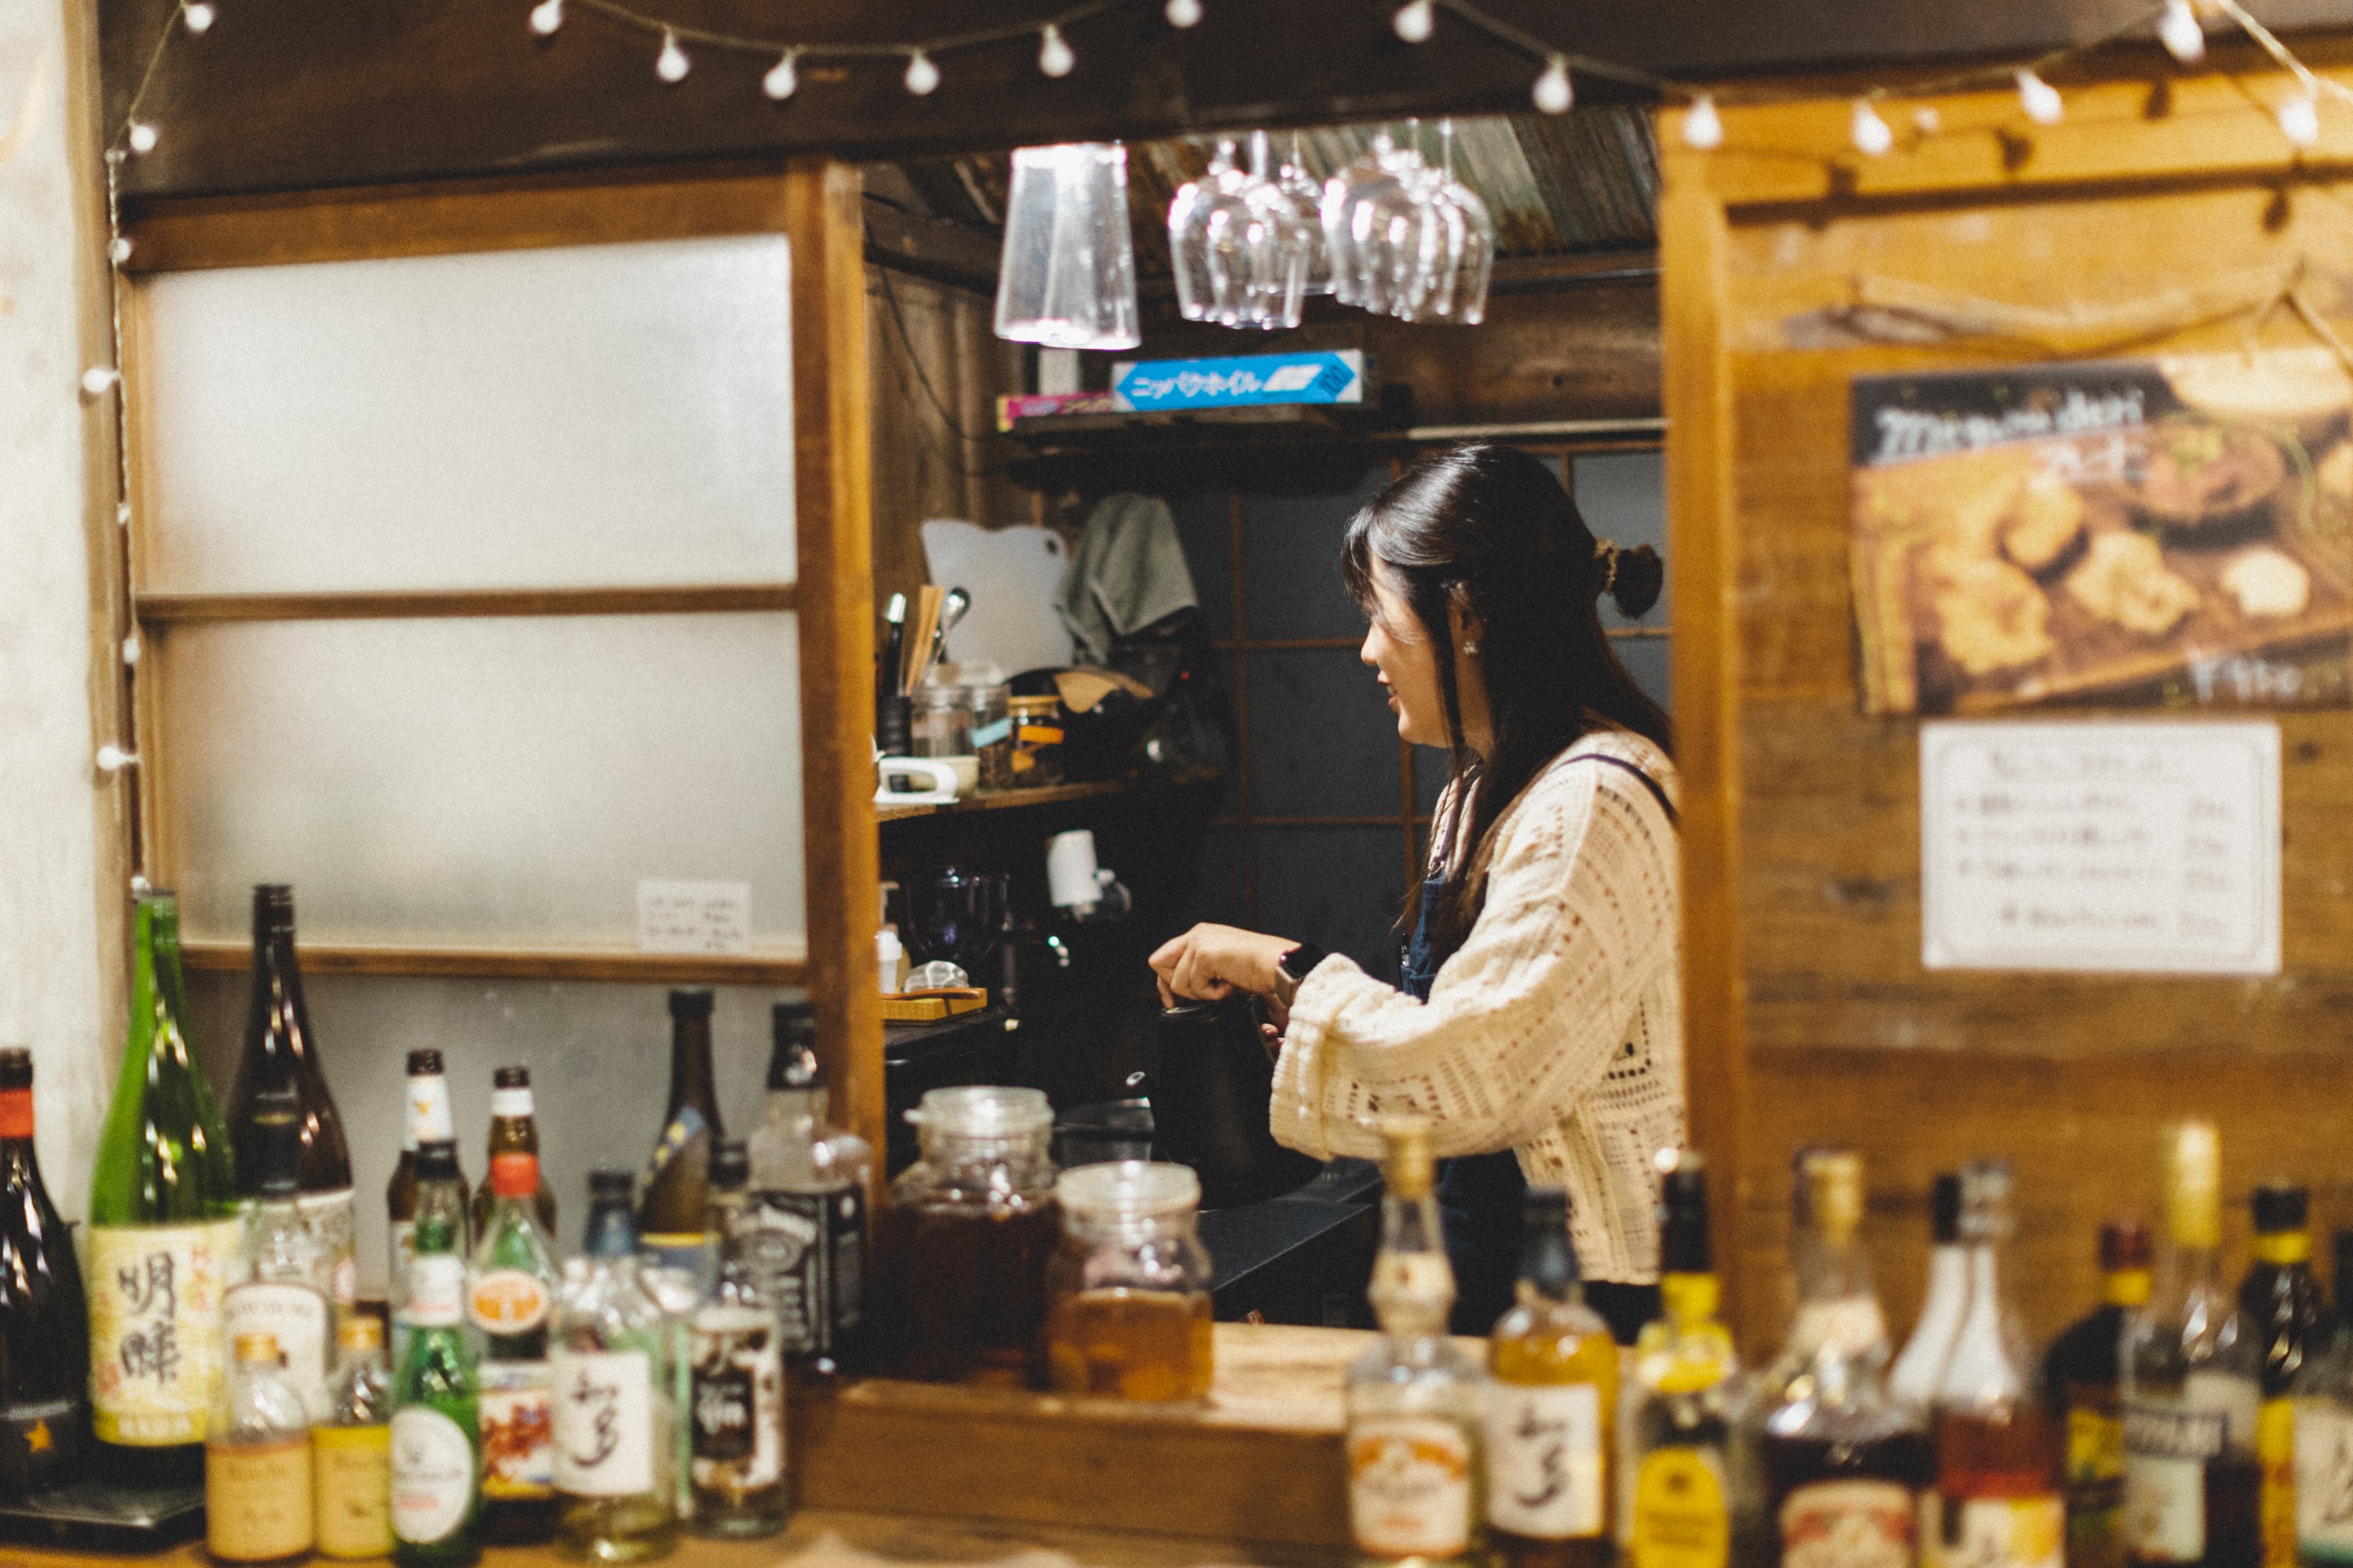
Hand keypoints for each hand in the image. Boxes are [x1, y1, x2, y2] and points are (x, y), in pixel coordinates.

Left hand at [1149, 923, 1298, 1008]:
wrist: (1279, 966)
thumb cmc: (1260, 970)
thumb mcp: (1223, 969)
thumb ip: (1201, 972)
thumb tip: (1178, 991)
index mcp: (1201, 935)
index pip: (1165, 957)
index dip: (1164, 981)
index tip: (1170, 1001)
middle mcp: (1198, 934)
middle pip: (1158, 964)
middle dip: (1179, 987)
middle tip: (1207, 990)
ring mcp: (1199, 942)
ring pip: (1178, 982)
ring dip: (1203, 992)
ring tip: (1227, 984)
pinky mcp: (1205, 954)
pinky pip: (1194, 987)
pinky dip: (1214, 994)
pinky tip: (1231, 984)